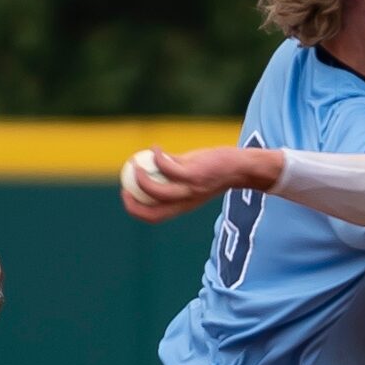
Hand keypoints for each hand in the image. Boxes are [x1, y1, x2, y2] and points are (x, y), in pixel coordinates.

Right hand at [118, 144, 286, 223]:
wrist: (240, 167)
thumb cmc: (216, 169)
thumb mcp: (193, 176)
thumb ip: (174, 172)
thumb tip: (152, 164)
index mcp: (184, 206)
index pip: (154, 216)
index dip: (136, 210)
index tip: (126, 195)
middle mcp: (186, 201)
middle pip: (151, 210)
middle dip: (133, 202)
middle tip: (124, 184)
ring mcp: (190, 188)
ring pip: (156, 191)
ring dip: (140, 178)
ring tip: (134, 164)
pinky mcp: (194, 174)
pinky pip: (167, 166)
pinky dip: (156, 156)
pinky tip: (155, 148)